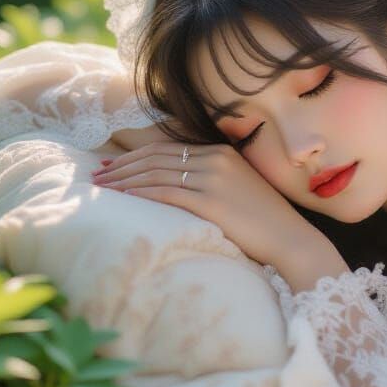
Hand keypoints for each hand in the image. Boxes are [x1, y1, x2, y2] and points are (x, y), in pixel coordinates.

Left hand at [91, 140, 320, 265]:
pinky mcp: (210, 200)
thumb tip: (176, 184)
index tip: (112, 165)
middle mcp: (215, 159)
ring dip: (124, 179)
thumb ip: (211, 179)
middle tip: (96, 174)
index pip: (167, 148)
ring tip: (101, 187)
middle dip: (122, 165)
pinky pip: (166, 191)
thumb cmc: (264, 221)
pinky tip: (122, 196)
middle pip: (156, 157)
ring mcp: (213, 178)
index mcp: (221, 153)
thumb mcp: (237, 189)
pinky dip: (140, 192)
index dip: (135, 156)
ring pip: (156, 172)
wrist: (289, 238)